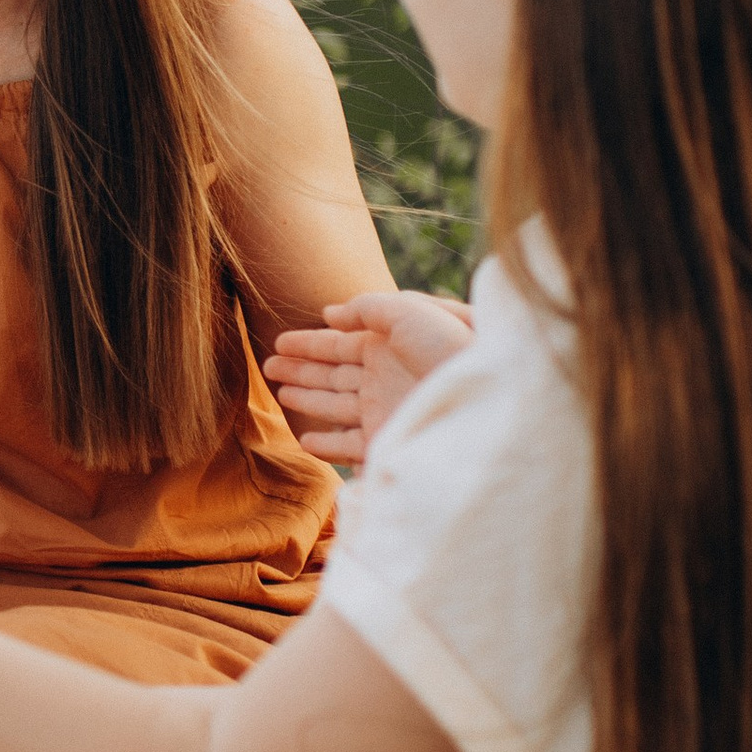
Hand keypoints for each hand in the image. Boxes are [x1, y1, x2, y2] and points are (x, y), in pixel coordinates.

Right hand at [267, 289, 473, 465]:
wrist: (484, 395)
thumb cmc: (449, 347)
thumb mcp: (406, 311)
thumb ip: (365, 308)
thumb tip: (329, 314)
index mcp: (387, 345)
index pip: (336, 343)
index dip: (306, 342)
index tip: (277, 340)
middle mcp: (383, 377)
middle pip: (330, 373)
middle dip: (300, 368)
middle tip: (267, 365)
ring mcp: (384, 410)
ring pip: (333, 405)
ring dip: (306, 398)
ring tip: (279, 391)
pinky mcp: (386, 439)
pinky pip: (347, 443)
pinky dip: (325, 443)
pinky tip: (306, 438)